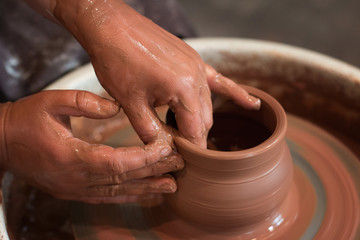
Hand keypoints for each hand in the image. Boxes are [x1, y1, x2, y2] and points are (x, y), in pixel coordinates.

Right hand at [0, 90, 182, 203]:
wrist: (1, 142)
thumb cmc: (25, 120)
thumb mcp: (52, 102)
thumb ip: (85, 102)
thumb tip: (115, 108)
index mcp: (71, 156)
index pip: (117, 161)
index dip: (145, 158)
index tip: (167, 149)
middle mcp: (76, 179)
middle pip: (123, 178)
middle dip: (153, 173)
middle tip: (179, 167)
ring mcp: (74, 189)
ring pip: (117, 192)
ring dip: (146, 189)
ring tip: (171, 187)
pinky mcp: (73, 192)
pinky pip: (106, 198)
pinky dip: (128, 196)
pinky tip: (145, 195)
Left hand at [52, 0, 259, 147]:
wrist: (111, 25)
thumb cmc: (117, 60)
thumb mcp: (130, 102)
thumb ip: (149, 130)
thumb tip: (161, 150)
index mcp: (183, 89)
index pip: (195, 130)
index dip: (189, 149)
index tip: (184, 162)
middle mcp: (197, 76)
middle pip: (204, 119)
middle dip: (194, 136)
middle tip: (180, 150)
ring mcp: (198, 65)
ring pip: (208, 103)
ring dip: (200, 120)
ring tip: (190, 135)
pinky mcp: (193, 58)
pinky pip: (218, 80)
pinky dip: (234, 93)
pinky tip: (252, 104)